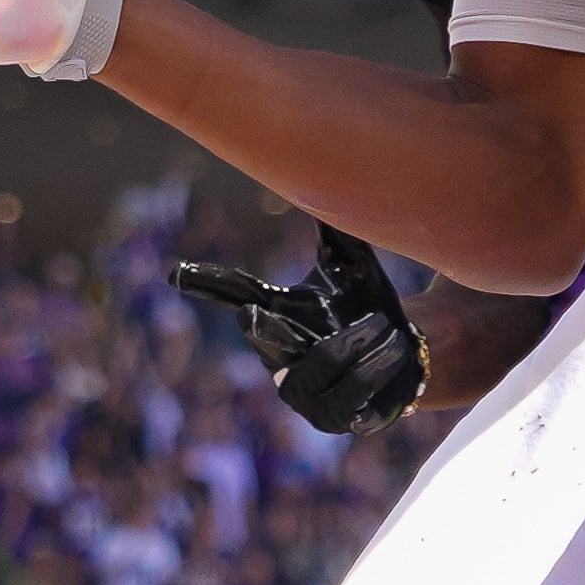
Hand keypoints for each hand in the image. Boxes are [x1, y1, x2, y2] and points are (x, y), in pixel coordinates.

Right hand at [175, 224, 427, 434]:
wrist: (407, 357)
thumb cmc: (370, 307)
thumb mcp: (355, 267)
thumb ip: (338, 230)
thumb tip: (327, 166)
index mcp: (279, 317)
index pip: (236, 294)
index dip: (207, 283)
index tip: (176, 273)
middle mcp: (281, 357)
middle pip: (265, 339)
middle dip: (262, 330)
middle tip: (254, 314)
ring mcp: (304, 395)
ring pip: (319, 366)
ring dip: (355, 342)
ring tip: (385, 327)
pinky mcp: (333, 419)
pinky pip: (347, 398)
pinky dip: (373, 370)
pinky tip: (394, 349)